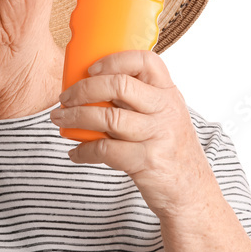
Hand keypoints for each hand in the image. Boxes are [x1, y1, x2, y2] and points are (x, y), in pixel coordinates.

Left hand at [48, 50, 219, 218]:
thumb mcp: (165, 116)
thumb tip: (92, 85)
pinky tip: (75, 152)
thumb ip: (139, 100)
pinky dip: (84, 150)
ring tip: (59, 119)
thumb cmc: (169, 149)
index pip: (145, 60)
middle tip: (64, 98)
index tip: (90, 70)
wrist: (191, 191)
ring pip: (108, 117)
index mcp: (168, 93)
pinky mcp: (147, 161)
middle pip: (119, 85)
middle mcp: (166, 110)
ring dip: (75, 117)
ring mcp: (158, 136)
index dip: (114, 60)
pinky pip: (106, 150)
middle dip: (83, 89)